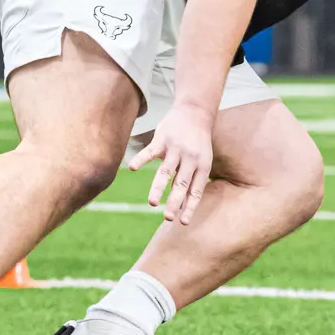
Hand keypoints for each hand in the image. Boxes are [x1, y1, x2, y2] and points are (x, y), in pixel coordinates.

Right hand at [128, 104, 214, 223]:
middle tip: (168, 218)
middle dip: (175, 202)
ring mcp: (176, 148)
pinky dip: (141, 159)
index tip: (182, 222)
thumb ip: (191, 182)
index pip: (196, 191)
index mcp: (202, 166)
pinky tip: (132, 168)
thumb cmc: (197, 143)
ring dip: (158, 188)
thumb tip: (185, 208)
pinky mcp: (162, 139)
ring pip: (165, 172)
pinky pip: (150, 151)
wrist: (195, 112)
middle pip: (181, 184)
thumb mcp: (201, 161)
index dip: (189, 207)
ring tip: (152, 203)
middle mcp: (190, 159)